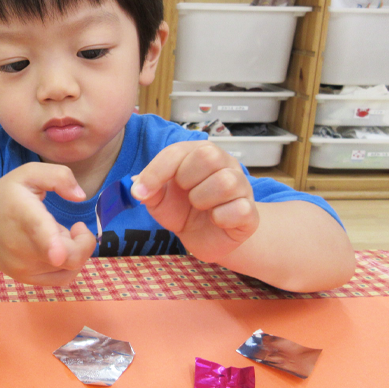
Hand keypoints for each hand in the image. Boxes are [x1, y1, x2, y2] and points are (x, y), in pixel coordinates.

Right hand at [0, 163, 96, 285]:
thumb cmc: (6, 196)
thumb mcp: (28, 174)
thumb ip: (59, 177)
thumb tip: (80, 197)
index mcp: (23, 213)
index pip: (38, 231)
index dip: (52, 244)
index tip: (58, 254)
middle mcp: (21, 245)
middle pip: (69, 256)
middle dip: (84, 241)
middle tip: (75, 227)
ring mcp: (23, 266)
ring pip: (70, 267)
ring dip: (73, 250)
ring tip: (57, 236)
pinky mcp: (25, 278)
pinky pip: (63, 279)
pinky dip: (69, 265)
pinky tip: (58, 250)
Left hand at [130, 141, 259, 262]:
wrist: (204, 236)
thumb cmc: (182, 210)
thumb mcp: (159, 199)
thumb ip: (148, 188)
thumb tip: (138, 186)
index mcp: (200, 153)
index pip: (178, 151)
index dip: (156, 171)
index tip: (141, 191)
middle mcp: (225, 164)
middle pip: (209, 155)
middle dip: (186, 178)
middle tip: (185, 194)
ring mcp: (242, 187)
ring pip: (226, 181)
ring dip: (203, 198)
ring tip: (200, 207)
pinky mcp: (250, 213)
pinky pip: (240, 209)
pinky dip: (221, 217)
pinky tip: (216, 220)